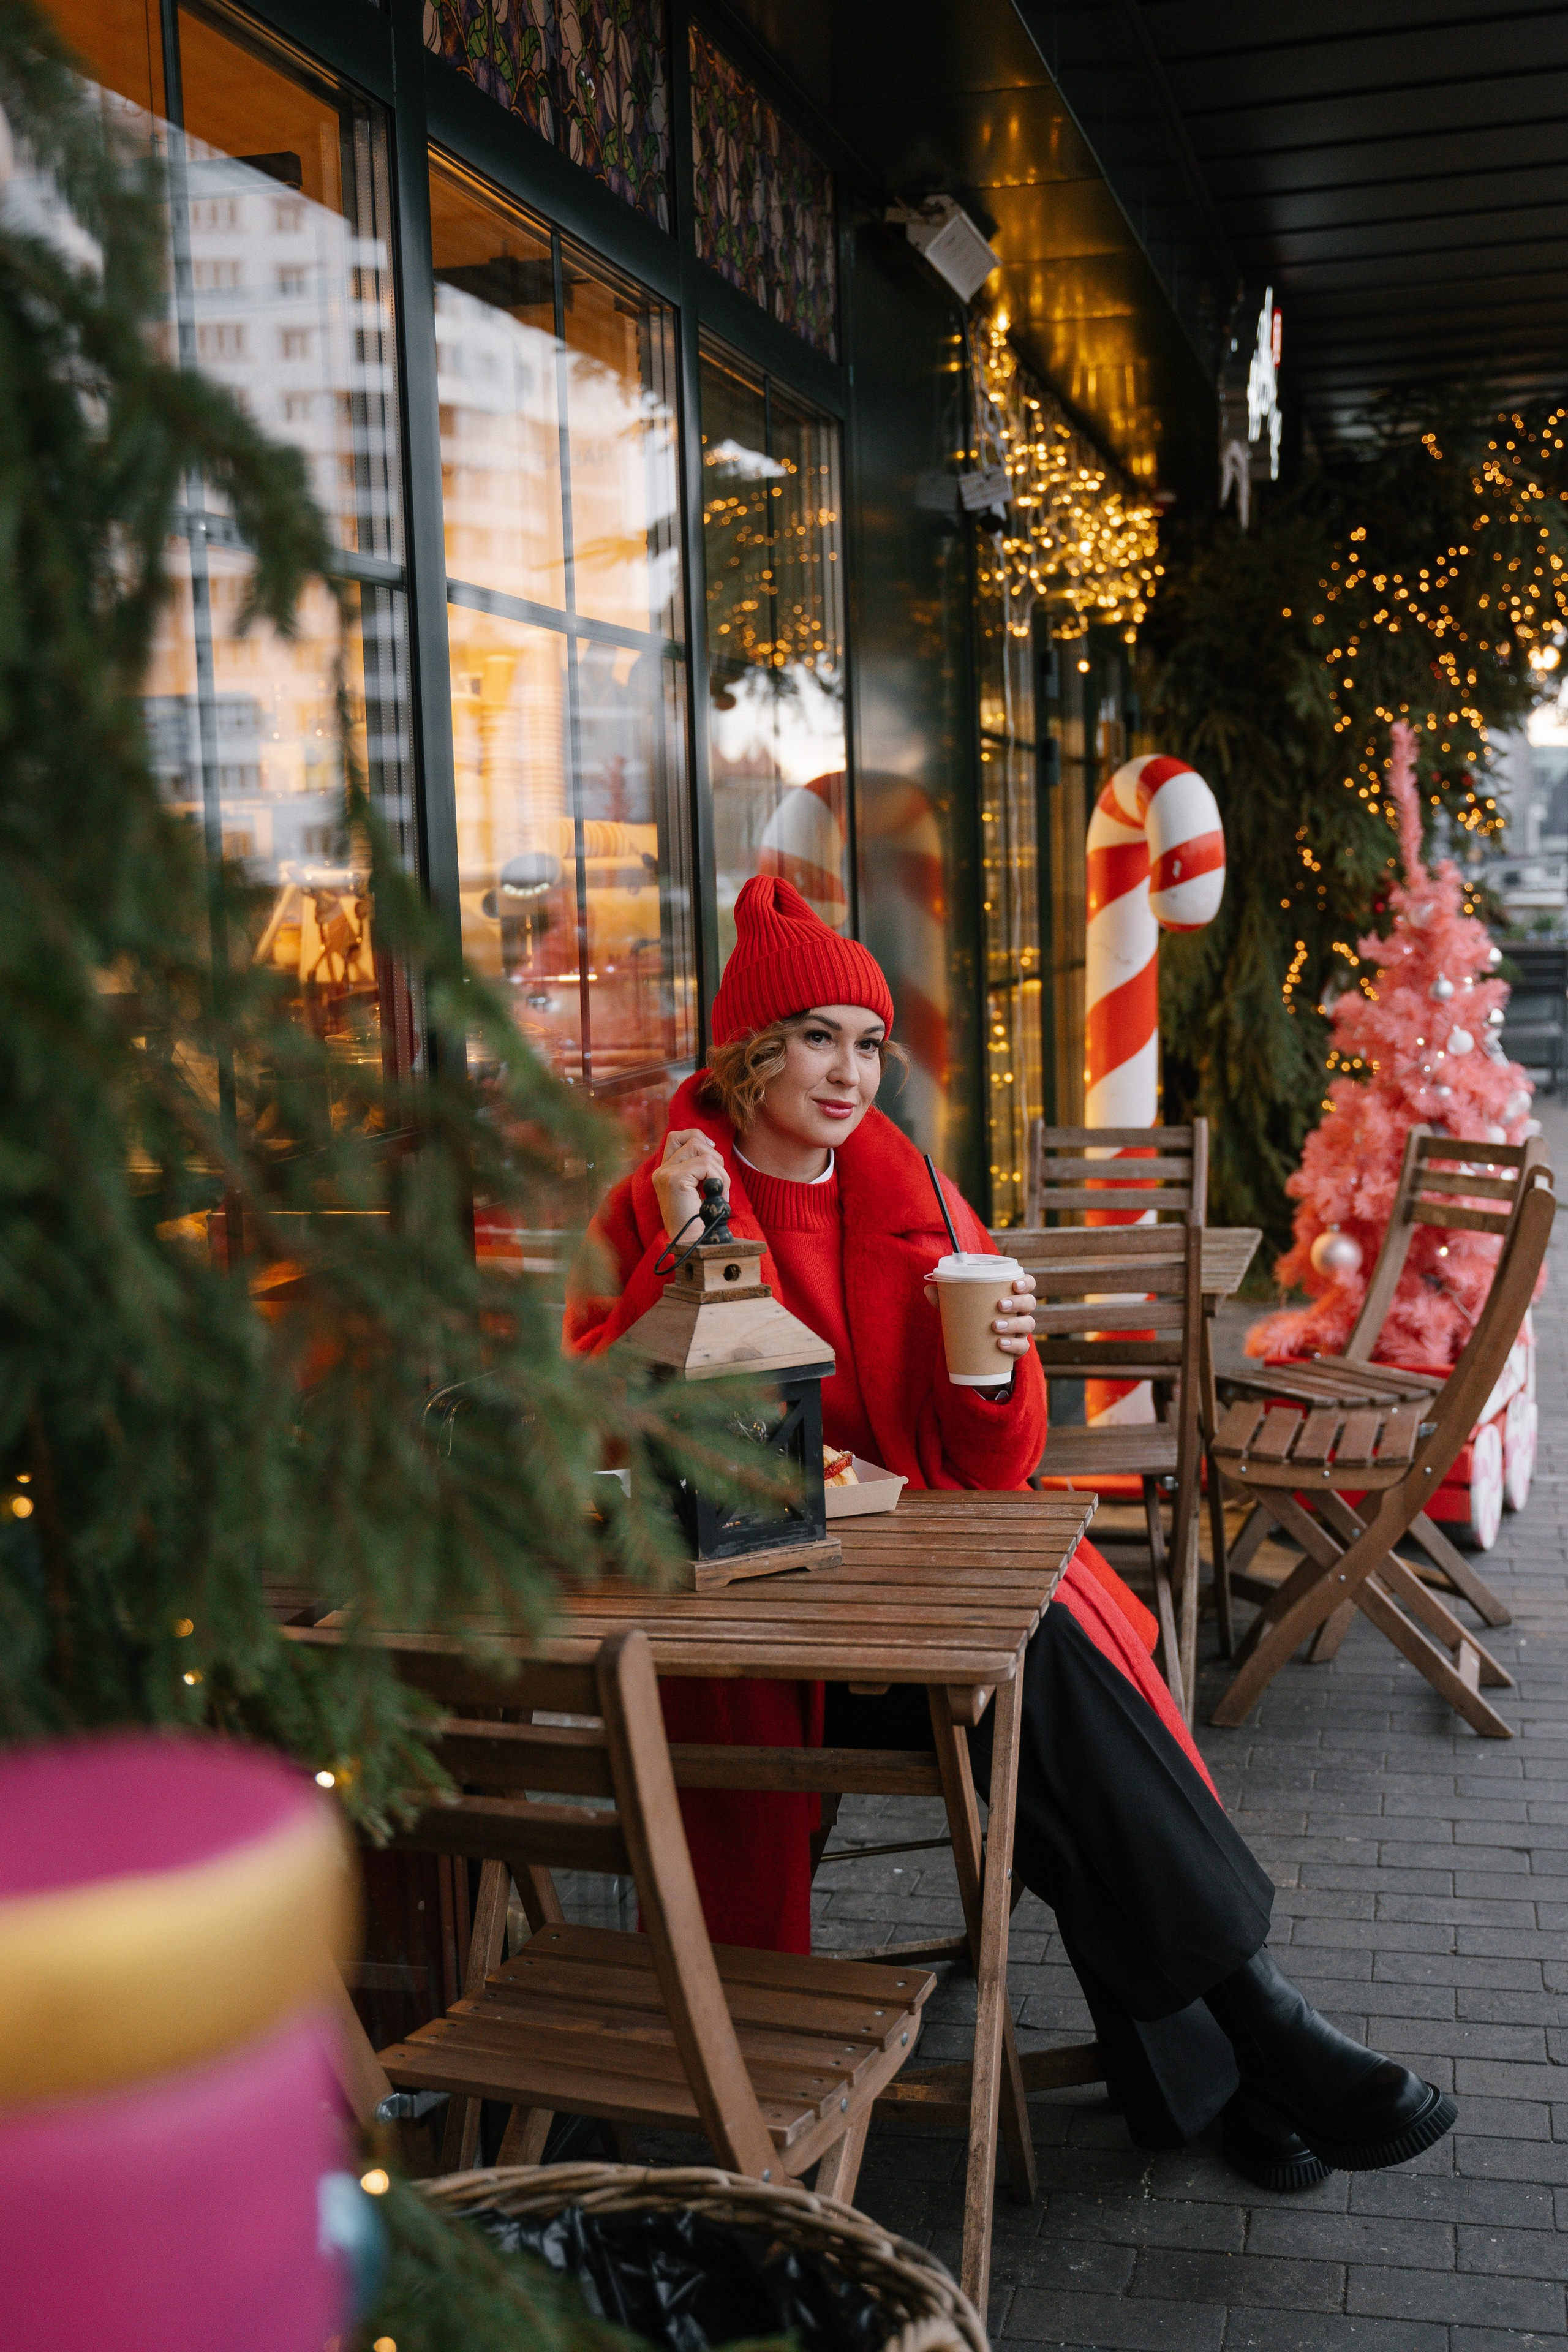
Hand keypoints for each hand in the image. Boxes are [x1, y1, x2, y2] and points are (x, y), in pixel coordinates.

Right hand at [652, 1128, 728, 1244]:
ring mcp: (665, 1175)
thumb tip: (711, 1144)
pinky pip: (707, 1165)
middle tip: (719, 1183)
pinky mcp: (674, 1180)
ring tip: (720, 1194)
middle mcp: (660, 1171)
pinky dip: (720, 1180)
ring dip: (720, 1172)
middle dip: (715, 1158)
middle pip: (692, 1140)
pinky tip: (718, 1197)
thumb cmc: (700, 1221)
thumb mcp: (698, 1188)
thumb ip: (698, 1167)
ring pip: (703, 1151)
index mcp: (664, 1172)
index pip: (676, 1137)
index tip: (712, 1149)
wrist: (694, 1245)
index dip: (697, 1136)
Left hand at [920, 1273, 1037, 1358]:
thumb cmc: (972, 1319)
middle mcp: (1021, 1312)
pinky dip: (1013, 1345)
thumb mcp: (959, 1308)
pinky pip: (1023, 1347)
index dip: (1026, 1282)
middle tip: (999, 1305)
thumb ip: (945, 1299)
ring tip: (994, 1326)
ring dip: (1014, 1324)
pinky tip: (1000, 1344)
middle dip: (1017, 1302)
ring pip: (1028, 1324)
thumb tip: (928, 1289)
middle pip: (1029, 1303)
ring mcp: (1021, 1331)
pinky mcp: (1018, 1349)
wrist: (976, 1350)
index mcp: (1011, 1295)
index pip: (1027, 1284)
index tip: (1014, 1284)